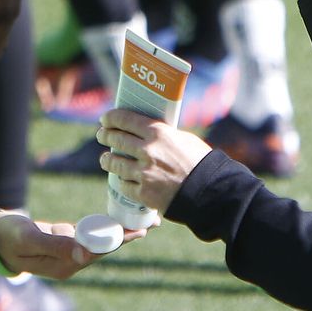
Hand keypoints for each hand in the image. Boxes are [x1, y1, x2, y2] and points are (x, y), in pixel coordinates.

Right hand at [0, 212, 144, 277]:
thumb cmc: (8, 236)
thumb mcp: (29, 238)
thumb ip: (56, 246)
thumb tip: (84, 254)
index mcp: (64, 265)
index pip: (99, 252)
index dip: (119, 241)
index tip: (139, 231)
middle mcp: (70, 262)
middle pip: (105, 248)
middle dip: (128, 235)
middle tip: (153, 221)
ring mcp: (69, 253)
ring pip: (101, 241)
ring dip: (121, 230)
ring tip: (144, 218)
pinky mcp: (66, 242)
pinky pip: (91, 234)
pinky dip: (106, 226)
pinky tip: (120, 218)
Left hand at [95, 108, 212, 211]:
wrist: (209, 192)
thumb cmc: (201, 162)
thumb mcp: (184, 139)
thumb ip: (164, 136)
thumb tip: (149, 134)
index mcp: (157, 133)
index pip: (125, 119)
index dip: (111, 118)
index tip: (105, 119)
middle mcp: (147, 151)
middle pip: (116, 139)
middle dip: (105, 136)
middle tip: (102, 135)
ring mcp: (143, 173)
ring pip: (114, 163)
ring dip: (107, 160)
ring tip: (105, 159)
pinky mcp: (143, 193)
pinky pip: (124, 185)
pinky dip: (122, 181)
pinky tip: (121, 179)